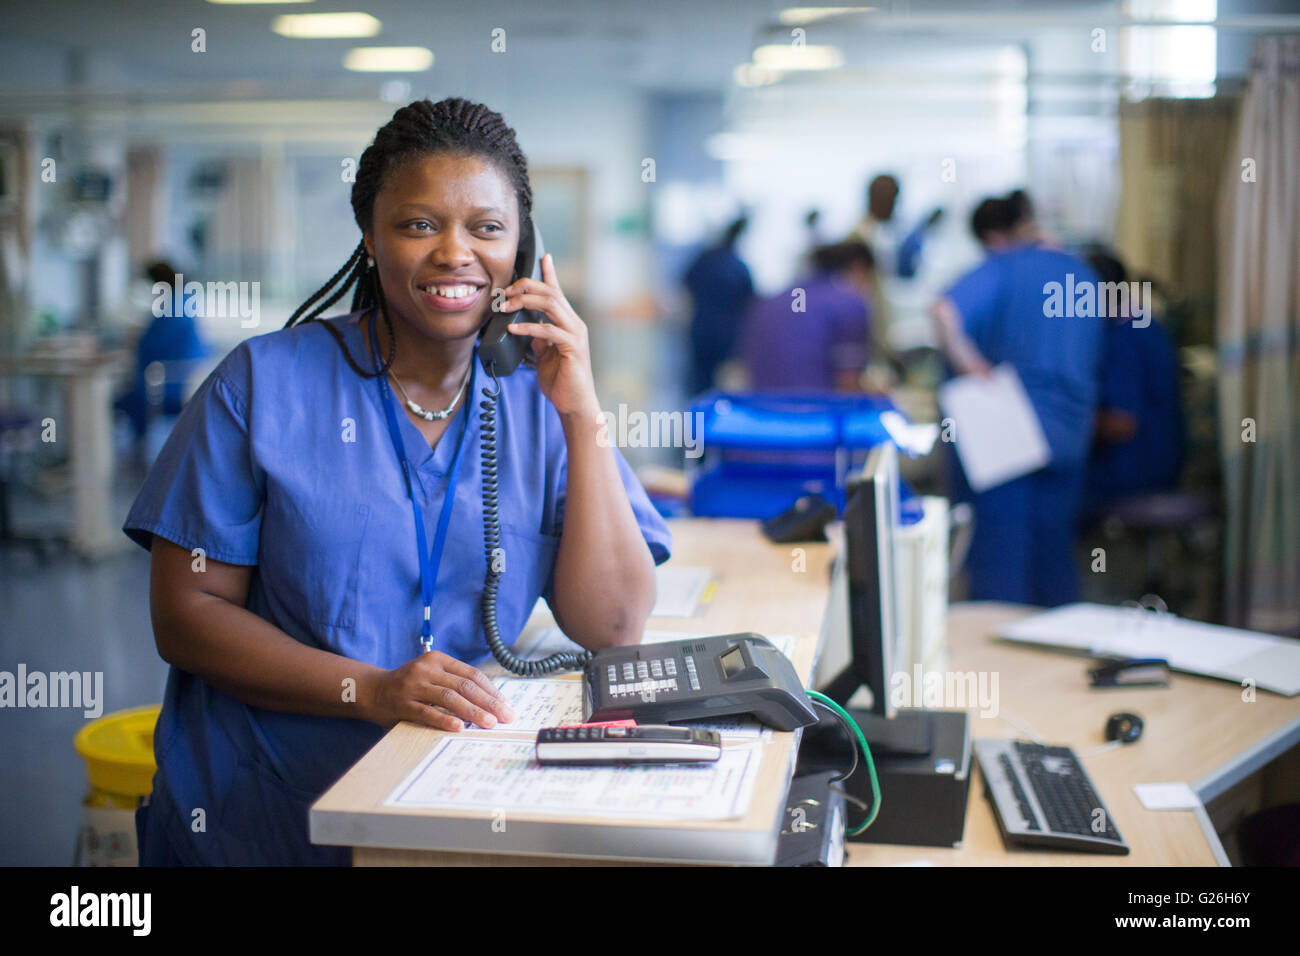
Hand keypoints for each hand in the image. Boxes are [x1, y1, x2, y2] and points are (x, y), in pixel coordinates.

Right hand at [365, 651, 514, 731]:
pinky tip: (459, 728)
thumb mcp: (432, 675)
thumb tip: (491, 702)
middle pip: (464, 686)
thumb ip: (454, 682)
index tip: (506, 705)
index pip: (471, 674)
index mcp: (438, 659)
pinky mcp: (402, 703)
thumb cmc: (410, 686)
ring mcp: (413, 686)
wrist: (372, 690)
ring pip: (449, 698)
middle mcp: (426, 669)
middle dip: (489, 702)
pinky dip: (444, 720)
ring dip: (473, 712)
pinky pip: (427, 712)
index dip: (491, 690)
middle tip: (506, 717)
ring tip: (489, 723)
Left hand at [501, 254, 600, 419]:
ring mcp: (575, 334)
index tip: (543, 256)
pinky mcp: (572, 348)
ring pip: (551, 304)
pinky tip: (514, 328)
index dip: (550, 273)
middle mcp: (574, 324)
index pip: (558, 292)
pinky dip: (529, 327)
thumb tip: (523, 324)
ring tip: (504, 307)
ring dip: (524, 301)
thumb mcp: (544, 354)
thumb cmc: (561, 380)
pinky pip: (548, 330)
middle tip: (504, 293)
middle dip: (525, 286)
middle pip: (551, 292)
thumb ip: (538, 337)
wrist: (574, 404)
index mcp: (568, 323)